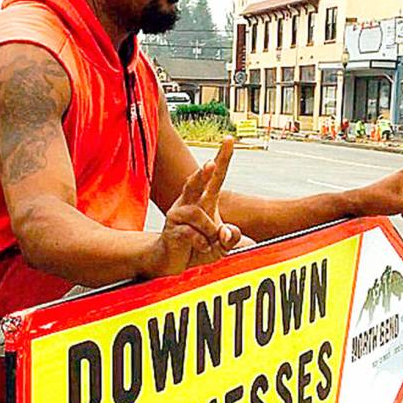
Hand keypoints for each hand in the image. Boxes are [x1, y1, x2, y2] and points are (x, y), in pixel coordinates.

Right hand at [143, 138, 240, 277]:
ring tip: (209, 242)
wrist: (172, 262)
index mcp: (204, 200)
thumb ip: (230, 238)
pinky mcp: (172, 228)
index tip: (229, 140)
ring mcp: (178, 214)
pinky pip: (191, 232)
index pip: (215, 177)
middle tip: (210, 164)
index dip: (222, 158)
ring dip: (209, 231)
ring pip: (197, 214)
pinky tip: (200, 247)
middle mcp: (190, 202)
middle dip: (203, 172)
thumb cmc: (198, 248)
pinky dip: (201, 243)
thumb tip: (227, 232)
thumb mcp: (221, 245)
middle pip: (195, 181)